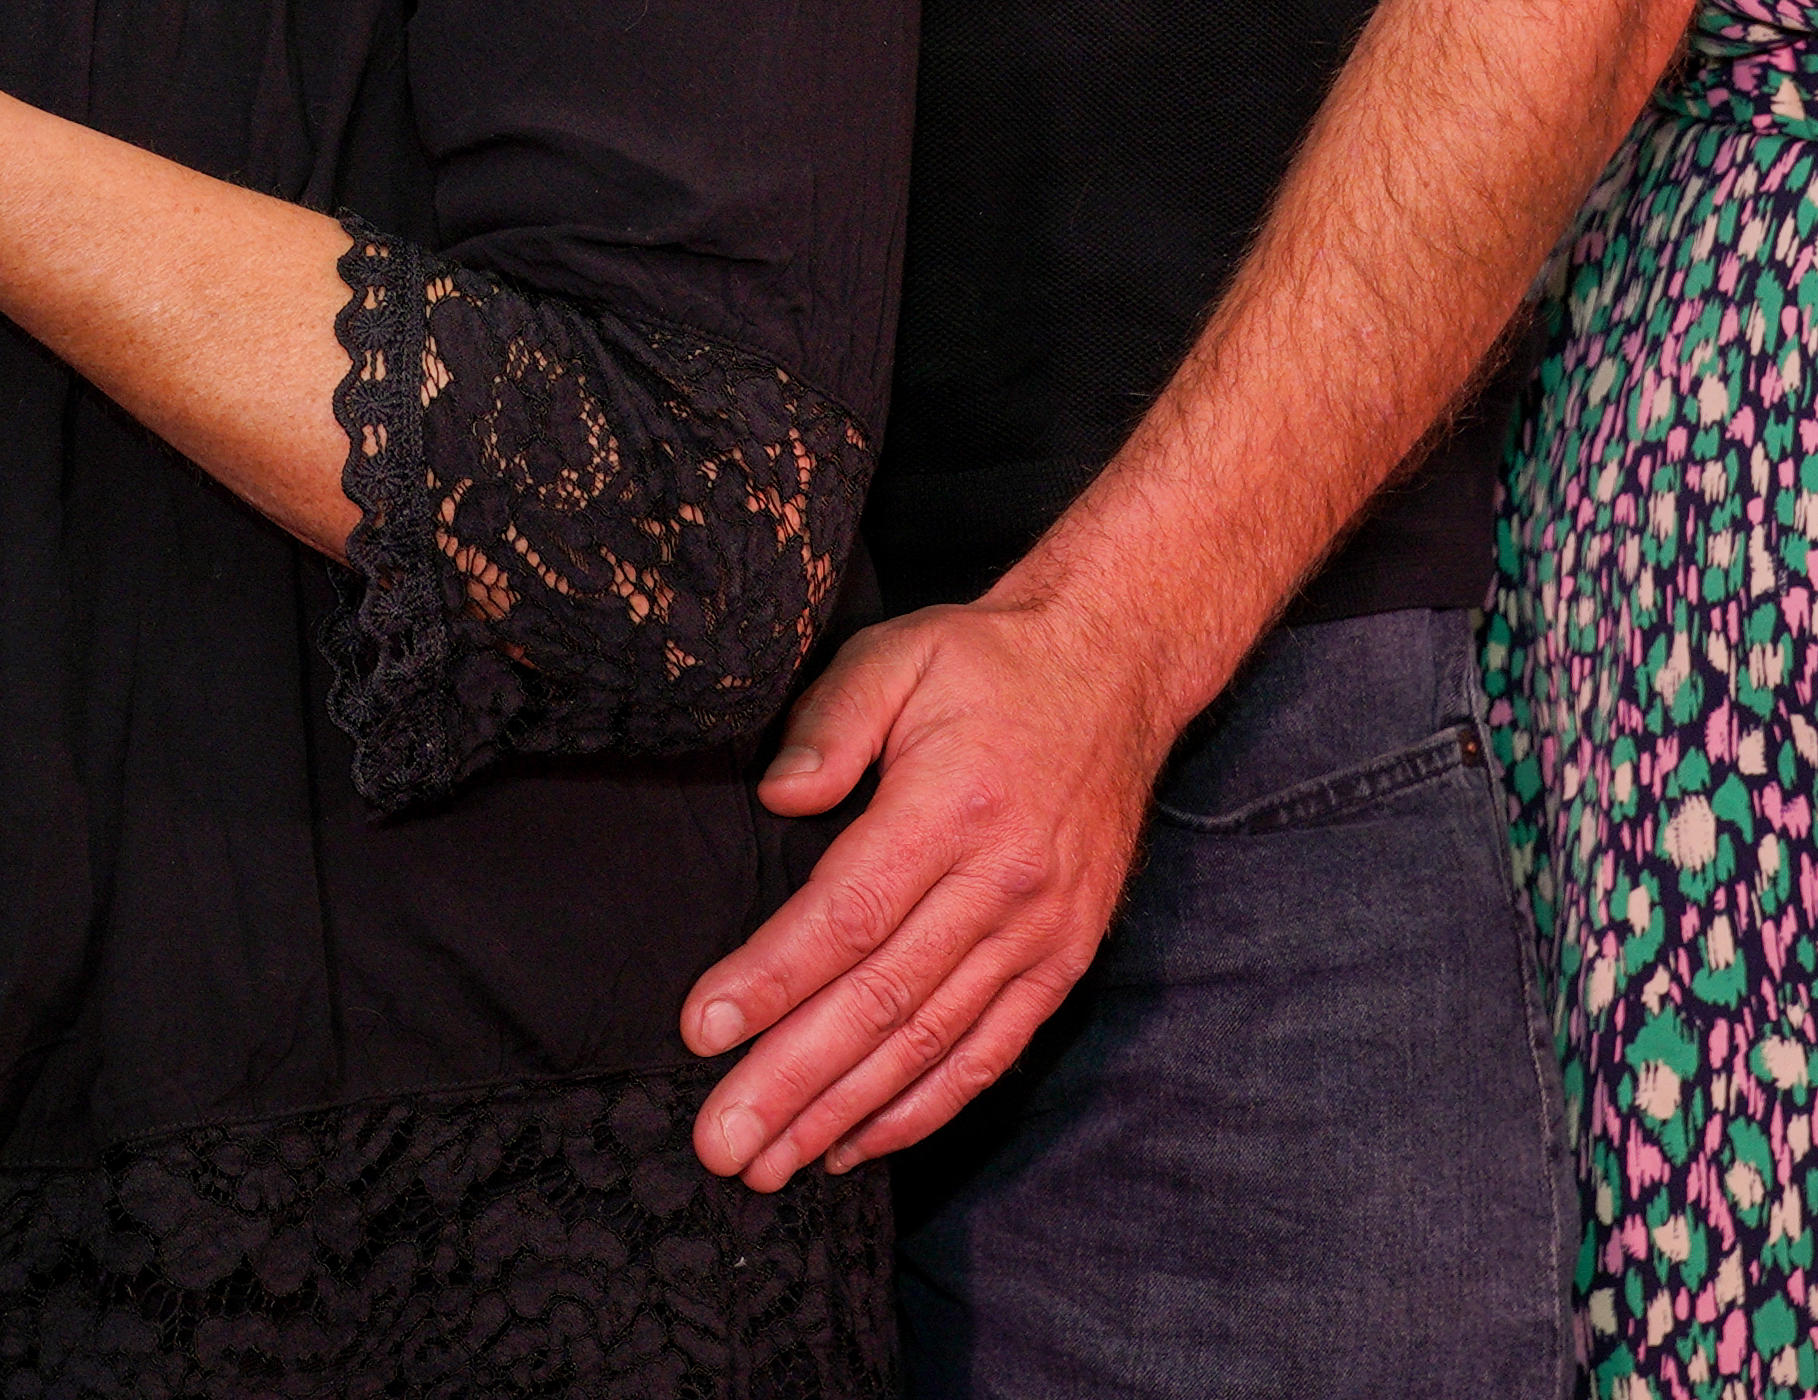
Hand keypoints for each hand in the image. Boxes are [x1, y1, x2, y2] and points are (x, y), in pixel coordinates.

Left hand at [675, 591, 1178, 1187]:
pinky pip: (988, 1052)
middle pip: (883, 1000)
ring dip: (845, 1112)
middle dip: (793, 1079)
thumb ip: (833, 720)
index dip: (774, 980)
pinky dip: (922, 1108)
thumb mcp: (901, 653)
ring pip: (931, 1043)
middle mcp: (1003, 883)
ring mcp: (1040, 932)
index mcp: (952, 807)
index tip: (702, 1031)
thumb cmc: (987, 664)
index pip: (849, 913)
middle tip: (720, 1142)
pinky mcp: (1062, 960)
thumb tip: (778, 798)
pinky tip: (856, 1144)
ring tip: (770, 1165)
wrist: (1115, 671)